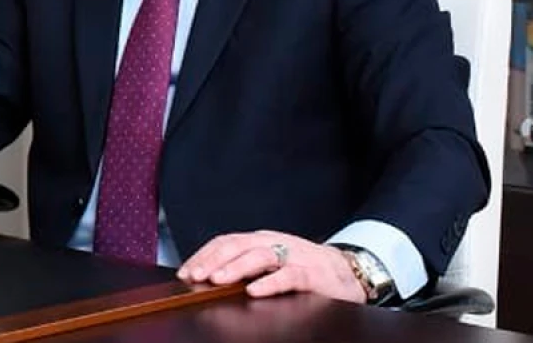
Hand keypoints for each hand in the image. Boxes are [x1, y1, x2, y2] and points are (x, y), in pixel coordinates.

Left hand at [176, 231, 365, 303]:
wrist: (348, 271)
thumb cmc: (304, 269)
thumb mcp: (271, 263)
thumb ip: (245, 267)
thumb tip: (209, 278)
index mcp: (261, 241)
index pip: (226, 241)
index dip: (204, 254)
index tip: (185, 270)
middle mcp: (274, 243)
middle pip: (238, 245)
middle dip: (213, 260)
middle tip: (195, 275)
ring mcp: (294, 256)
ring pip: (260, 256)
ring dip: (236, 268)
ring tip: (217, 280)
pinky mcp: (312, 273)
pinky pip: (289, 276)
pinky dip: (270, 282)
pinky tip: (255, 291)